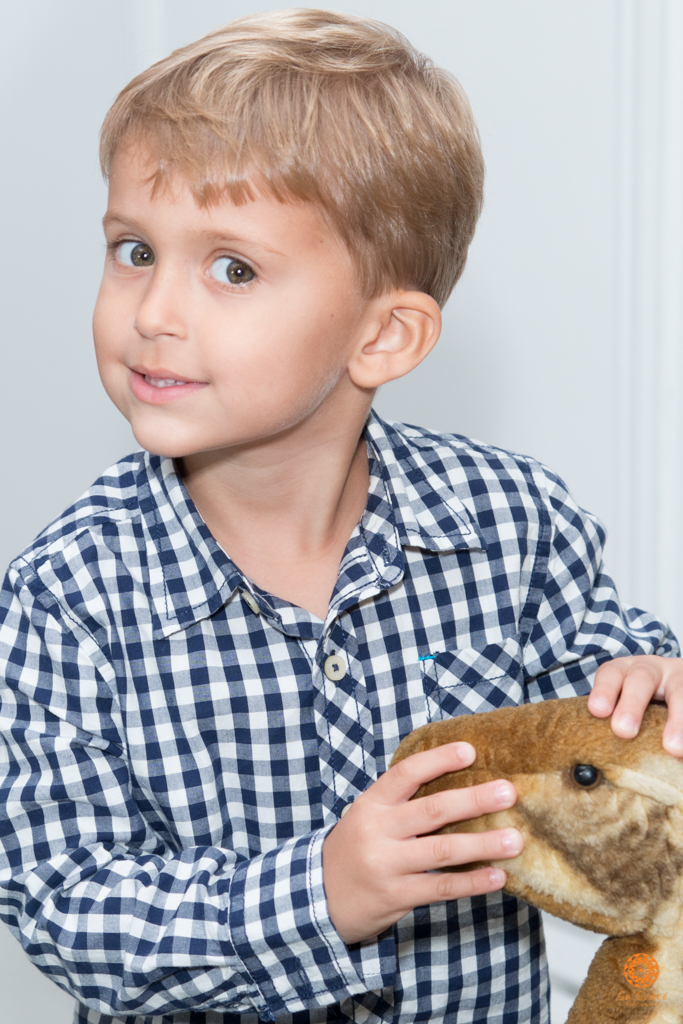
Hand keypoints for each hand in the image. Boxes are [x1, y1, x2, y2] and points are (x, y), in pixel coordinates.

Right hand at [322, 742, 521, 943]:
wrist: (319, 896)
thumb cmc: (355, 848)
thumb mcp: (368, 816)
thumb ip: (402, 802)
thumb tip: (458, 784)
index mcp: (371, 804)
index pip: (406, 774)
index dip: (438, 760)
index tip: (470, 751)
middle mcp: (378, 831)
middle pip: (432, 810)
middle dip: (474, 800)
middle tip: (507, 793)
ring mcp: (387, 865)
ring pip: (442, 850)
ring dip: (482, 844)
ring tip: (514, 840)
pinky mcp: (397, 895)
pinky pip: (441, 887)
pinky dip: (472, 882)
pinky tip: (497, 877)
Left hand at [588, 655, 682, 755]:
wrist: (680, 689)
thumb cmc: (641, 704)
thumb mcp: (626, 704)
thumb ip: (615, 722)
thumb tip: (595, 762)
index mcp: (626, 671)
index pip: (612, 673)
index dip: (604, 689)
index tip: (598, 710)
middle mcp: (653, 670)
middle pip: (641, 679)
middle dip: (632, 703)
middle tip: (624, 731)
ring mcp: (679, 679)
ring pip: (679, 691)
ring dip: (677, 719)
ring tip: (673, 748)